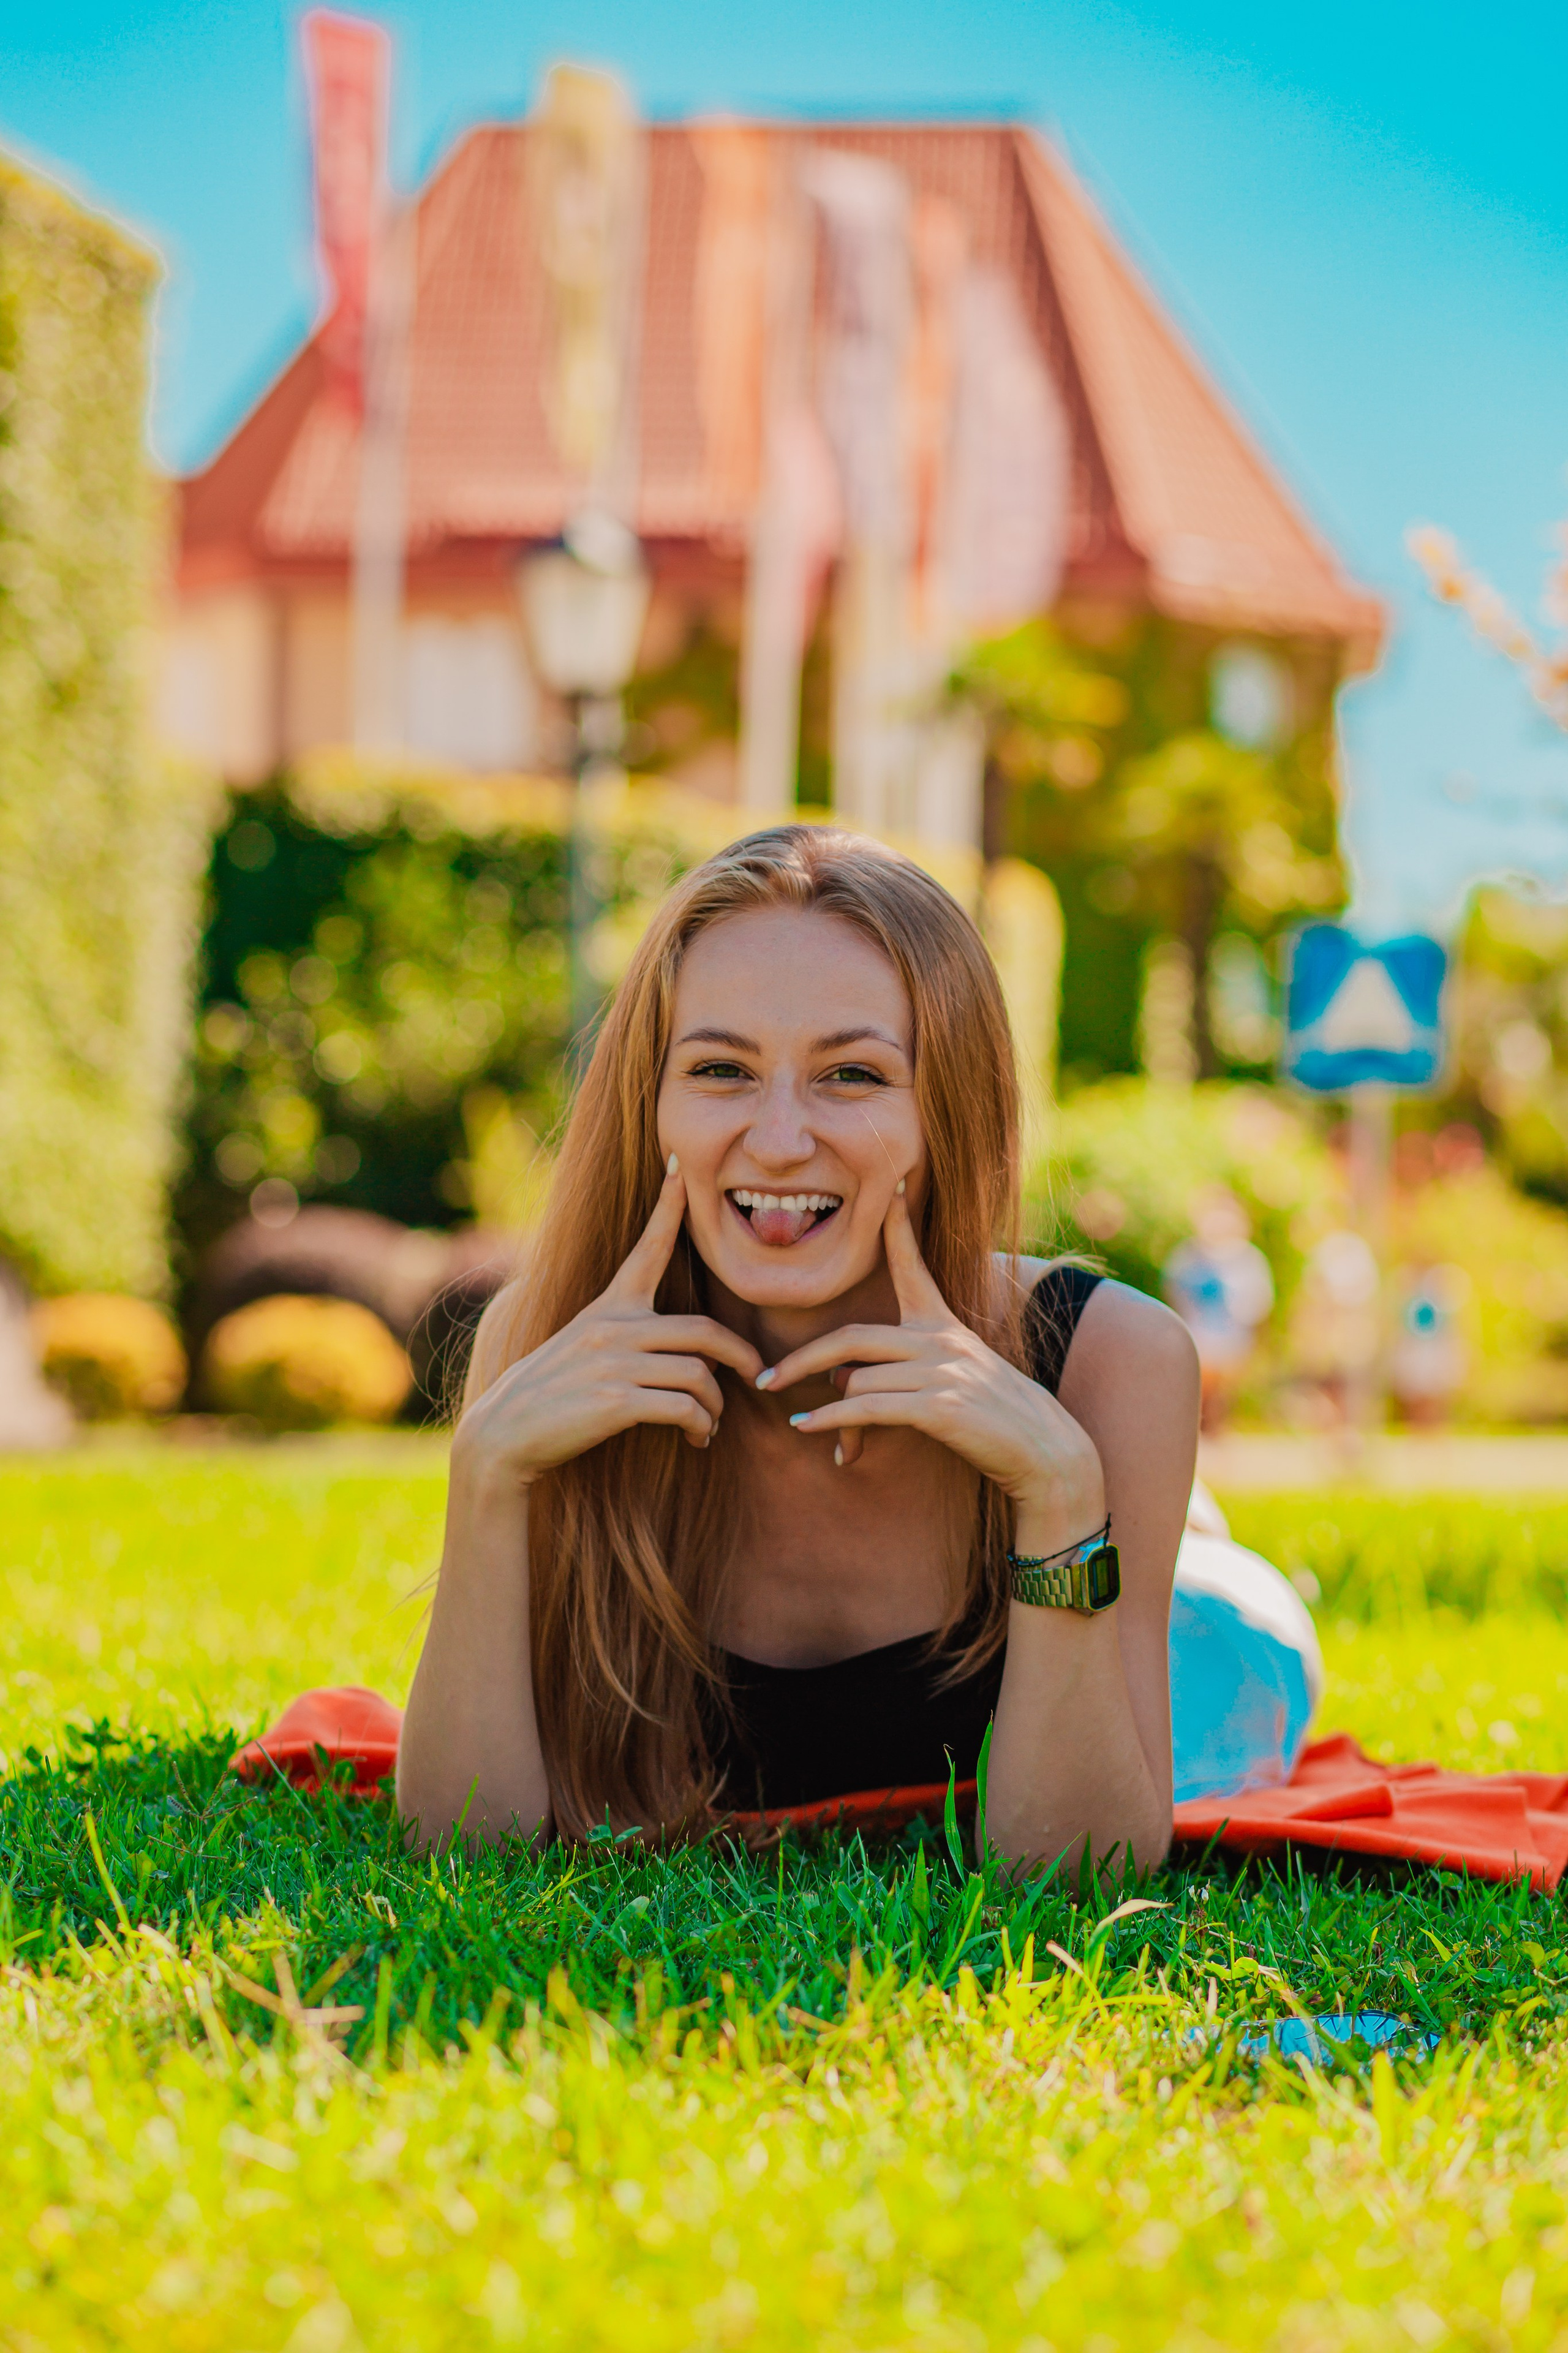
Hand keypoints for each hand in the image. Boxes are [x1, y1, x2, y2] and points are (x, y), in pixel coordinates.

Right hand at [455, 1161, 762, 1487]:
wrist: (502, 1434)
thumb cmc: (549, 1395)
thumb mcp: (581, 1347)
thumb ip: (627, 1339)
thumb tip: (692, 1358)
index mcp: (608, 1308)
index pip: (646, 1250)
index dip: (667, 1208)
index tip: (679, 1170)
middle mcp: (613, 1327)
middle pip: (704, 1331)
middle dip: (740, 1356)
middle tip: (754, 1377)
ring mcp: (615, 1362)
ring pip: (700, 1374)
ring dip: (716, 1406)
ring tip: (710, 1425)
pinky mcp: (616, 1400)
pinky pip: (685, 1408)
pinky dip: (700, 1425)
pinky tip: (696, 1437)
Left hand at [762, 1189, 1104, 1531]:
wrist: (1045, 1451)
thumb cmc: (996, 1419)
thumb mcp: (951, 1380)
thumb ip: (897, 1370)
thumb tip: (841, 1377)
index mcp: (943, 1325)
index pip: (913, 1265)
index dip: (899, 1226)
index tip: (893, 1186)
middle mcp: (940, 1340)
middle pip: (853, 1339)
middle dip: (803, 1359)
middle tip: (766, 1376)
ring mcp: (942, 1372)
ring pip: (857, 1379)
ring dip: (827, 1407)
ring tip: (803, 1423)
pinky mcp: (940, 1406)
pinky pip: (868, 1408)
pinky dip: (832, 1421)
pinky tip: (807, 1429)